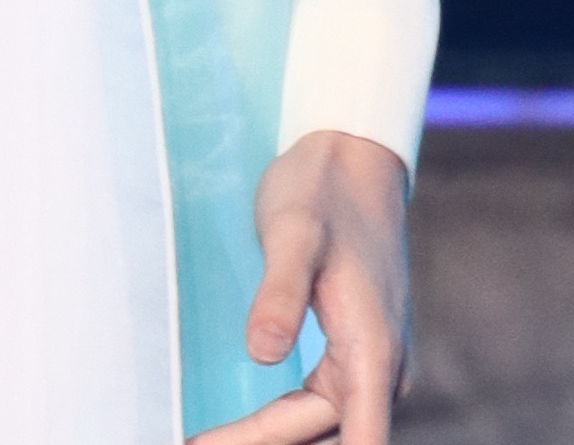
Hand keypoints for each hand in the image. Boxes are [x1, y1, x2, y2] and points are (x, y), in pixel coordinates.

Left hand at [182, 130, 412, 444]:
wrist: (353, 157)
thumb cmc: (322, 190)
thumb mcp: (293, 233)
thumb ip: (280, 293)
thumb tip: (263, 354)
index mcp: (374, 349)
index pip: (359, 441)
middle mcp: (382, 367)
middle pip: (327, 438)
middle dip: (260, 444)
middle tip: (191, 443)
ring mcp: (371, 362)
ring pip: (325, 427)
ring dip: (272, 440)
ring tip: (204, 441)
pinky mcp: (355, 354)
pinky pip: (322, 408)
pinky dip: (283, 425)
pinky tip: (242, 428)